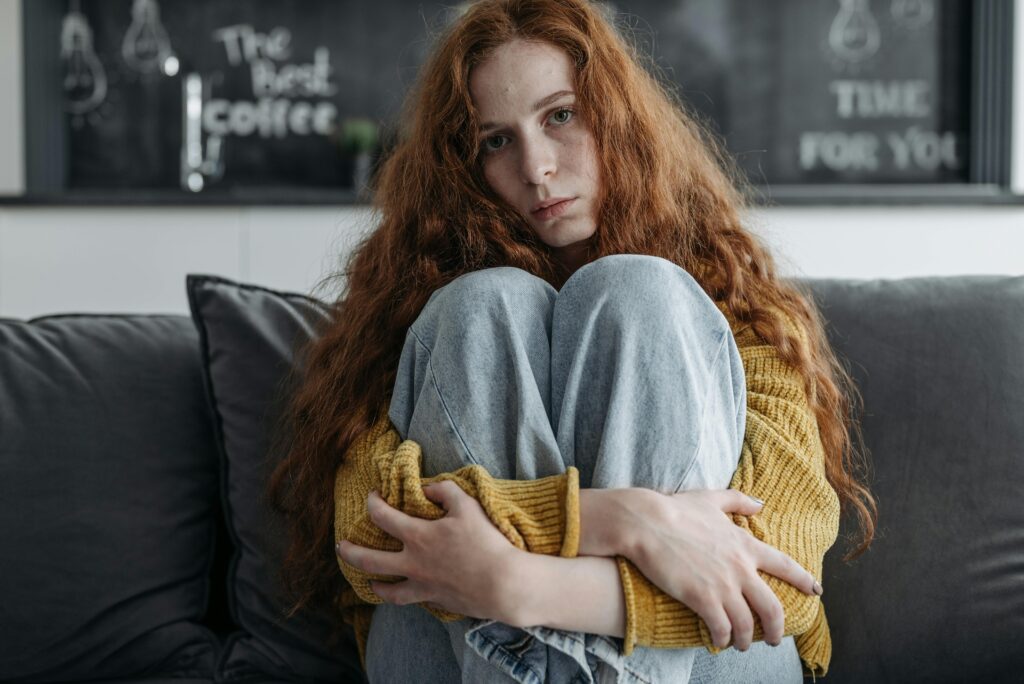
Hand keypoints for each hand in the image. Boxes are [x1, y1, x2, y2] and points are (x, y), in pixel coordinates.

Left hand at [335, 481, 524, 621]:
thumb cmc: (486, 543)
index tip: (372, 498)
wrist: (503, 584)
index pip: (382, 517)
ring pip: (385, 589)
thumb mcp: (468, 506)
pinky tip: (399, 593)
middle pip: (369, 560)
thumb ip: (445, 491)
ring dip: (372, 583)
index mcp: (418, 536)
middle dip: (350, 552)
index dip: (372, 504)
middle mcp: (412, 563)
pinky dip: (399, 597)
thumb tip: (427, 488)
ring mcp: (421, 585)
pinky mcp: (433, 600)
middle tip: (341, 547)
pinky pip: (408, 600)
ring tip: (366, 580)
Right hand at [616, 489, 821, 651]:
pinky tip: (718, 641)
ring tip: (740, 645)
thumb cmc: (675, 509)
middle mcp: (740, 568)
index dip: (804, 581)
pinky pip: (721, 628)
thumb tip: (760, 504)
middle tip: (774, 639)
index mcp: (745, 544)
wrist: (647, 522)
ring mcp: (722, 585)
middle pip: (773, 608)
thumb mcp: (711, 499)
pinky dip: (722, 638)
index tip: (816, 592)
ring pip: (747, 624)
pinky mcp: (702, 598)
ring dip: (746, 639)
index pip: (785, 566)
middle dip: (776, 628)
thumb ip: (738, 501)